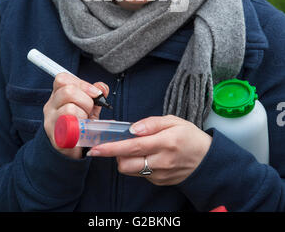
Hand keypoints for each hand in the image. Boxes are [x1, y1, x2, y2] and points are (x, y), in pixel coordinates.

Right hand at [43, 72, 109, 159]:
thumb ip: (95, 94)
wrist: (71, 149)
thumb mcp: (89, 106)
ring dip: (83, 115)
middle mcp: (50, 106)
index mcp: (58, 95)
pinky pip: (70, 128)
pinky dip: (81, 129)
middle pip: (67, 91)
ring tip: (84, 122)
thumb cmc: (80, 124)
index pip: (63, 79)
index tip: (95, 93)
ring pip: (69, 109)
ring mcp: (50, 122)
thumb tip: (102, 87)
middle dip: (86, 100)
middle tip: (89, 110)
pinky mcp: (55, 138)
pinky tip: (82, 131)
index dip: (82, 84)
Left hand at [86, 115, 211, 185]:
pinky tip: (146, 156)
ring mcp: (160, 174)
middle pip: (126, 164)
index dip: (112, 148)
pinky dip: (137, 164)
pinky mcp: (159, 182)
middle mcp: (162, 161)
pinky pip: (140, 174)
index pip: (133, 146)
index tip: (96, 148)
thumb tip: (133, 129)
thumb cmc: (189, 136)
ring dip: (125, 159)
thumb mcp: (174, 121)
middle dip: (115, 154)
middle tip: (119, 143)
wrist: (206, 159)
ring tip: (134, 148)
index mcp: (166, 142)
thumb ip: (152, 123)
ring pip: (130, 170)